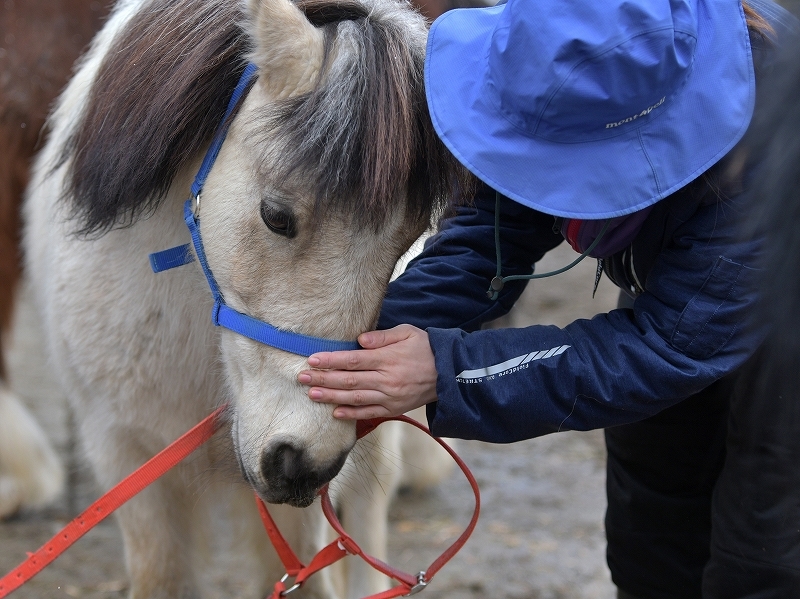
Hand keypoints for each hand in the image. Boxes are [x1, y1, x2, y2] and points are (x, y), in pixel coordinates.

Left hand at [297, 324, 437, 418]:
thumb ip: (382, 337)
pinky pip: (369, 413)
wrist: (449, 373)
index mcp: (388, 359)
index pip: (352, 360)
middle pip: (348, 380)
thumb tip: (359, 340)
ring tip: (311, 394)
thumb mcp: (407, 332)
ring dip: (331, 397)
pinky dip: (351, 414)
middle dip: (323, 380)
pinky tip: (335, 412)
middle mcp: (386, 380)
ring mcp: (389, 397)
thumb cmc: (425, 348)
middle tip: (302, 378)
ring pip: (354, 398)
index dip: (330, 361)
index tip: (312, 360)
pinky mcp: (394, 409)